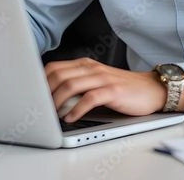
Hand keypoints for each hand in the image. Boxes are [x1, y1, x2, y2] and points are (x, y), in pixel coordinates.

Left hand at [45, 57, 170, 122]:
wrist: (150, 88)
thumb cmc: (122, 88)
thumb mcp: (97, 82)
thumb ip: (77, 85)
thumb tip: (52, 100)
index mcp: (85, 64)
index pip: (54, 68)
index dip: (40, 82)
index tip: (33, 97)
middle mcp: (92, 68)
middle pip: (59, 75)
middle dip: (45, 93)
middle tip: (40, 109)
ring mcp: (103, 78)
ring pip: (71, 85)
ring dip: (57, 102)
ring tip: (52, 115)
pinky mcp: (113, 90)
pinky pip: (89, 98)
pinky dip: (76, 109)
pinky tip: (71, 118)